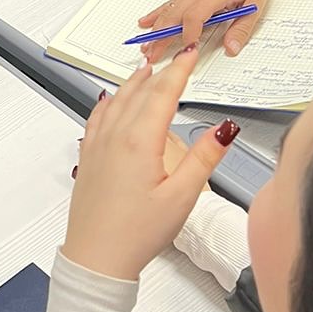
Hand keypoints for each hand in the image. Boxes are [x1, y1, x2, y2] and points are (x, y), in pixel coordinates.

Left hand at [63, 60, 239, 281]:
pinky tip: (110, 100)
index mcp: (140, 141)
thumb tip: (225, 128)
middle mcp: (115, 136)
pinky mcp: (87, 157)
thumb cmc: (137, 233)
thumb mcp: (182, 197)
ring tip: (146, 70)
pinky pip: (97, 117)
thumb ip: (205, 158)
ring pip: (117, 101)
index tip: (190, 54)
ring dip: (134, 82)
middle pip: (140, 92)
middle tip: (175, 57)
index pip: (164, 93)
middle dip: (160, 72)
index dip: (180, 71)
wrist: (96, 258)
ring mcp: (97, 145)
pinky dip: (109, 101)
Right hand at [137, 0, 289, 63]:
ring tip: (145, 46)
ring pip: (169, 10)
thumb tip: (231, 48)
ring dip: (155, 29)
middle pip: (175, 15)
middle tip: (152, 54)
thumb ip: (242, 28)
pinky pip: (170, 4)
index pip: (195, 16)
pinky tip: (146, 22)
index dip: (189, 34)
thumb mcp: (255, 4)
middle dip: (161, 37)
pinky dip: (156, 14)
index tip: (188, 49)